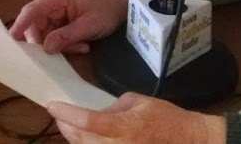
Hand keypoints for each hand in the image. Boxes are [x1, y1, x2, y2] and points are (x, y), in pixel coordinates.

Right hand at [8, 0, 138, 54]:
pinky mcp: (66, 20)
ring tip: (81, 47)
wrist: (125, 4)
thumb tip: (45, 48)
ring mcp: (60, 12)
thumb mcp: (89, 25)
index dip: (20, 24)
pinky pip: (58, 35)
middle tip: (58, 54)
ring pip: (48, 33)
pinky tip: (84, 45)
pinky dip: (68, 43)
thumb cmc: (107, 10)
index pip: (32, 10)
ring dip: (61, 44)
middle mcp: (55, 4)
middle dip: (46, 42)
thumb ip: (66, 36)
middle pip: (37, 25)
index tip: (11, 40)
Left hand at [47, 92, 225, 143]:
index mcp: (126, 126)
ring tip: (66, 125)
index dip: (67, 114)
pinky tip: (83, 138)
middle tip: (57, 113)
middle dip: (65, 126)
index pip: (88, 121)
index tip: (52, 104)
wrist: (188, 140)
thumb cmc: (165, 118)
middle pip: (81, 139)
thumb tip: (96, 111)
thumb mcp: (138, 102)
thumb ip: (113, 106)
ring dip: (73, 138)